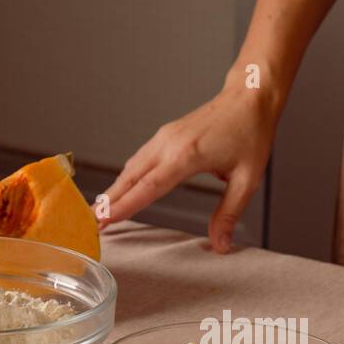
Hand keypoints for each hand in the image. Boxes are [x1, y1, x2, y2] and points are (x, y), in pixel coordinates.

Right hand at [99, 80, 278, 252]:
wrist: (249, 98)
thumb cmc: (251, 134)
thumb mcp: (247, 180)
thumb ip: (229, 214)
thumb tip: (221, 245)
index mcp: (187, 156)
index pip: (149, 187)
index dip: (125, 206)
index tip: (106, 220)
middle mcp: (168, 144)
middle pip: (131, 177)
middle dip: (110, 201)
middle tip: (92, 223)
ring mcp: (164, 137)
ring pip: (132, 167)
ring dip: (115, 189)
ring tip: (100, 211)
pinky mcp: (166, 135)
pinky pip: (140, 159)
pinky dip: (127, 176)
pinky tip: (122, 189)